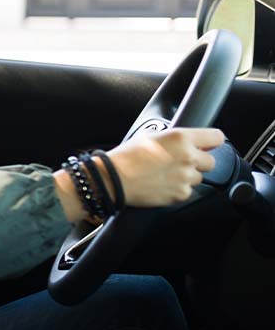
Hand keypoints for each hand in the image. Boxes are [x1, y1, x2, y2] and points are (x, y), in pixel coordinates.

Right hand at [103, 127, 224, 206]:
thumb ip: (171, 137)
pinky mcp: (180, 194)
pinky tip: (161, 184)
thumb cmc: (126, 156)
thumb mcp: (148, 135)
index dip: (211, 141)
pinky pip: (186, 191)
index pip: (216, 137)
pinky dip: (177, 189)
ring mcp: (185, 178)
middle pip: (211, 161)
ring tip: (166, 174)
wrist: (113, 179)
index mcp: (181, 138)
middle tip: (180, 161)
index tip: (207, 145)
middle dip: (199, 161)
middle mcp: (188, 157)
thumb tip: (180, 140)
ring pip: (198, 177)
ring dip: (187, 176)